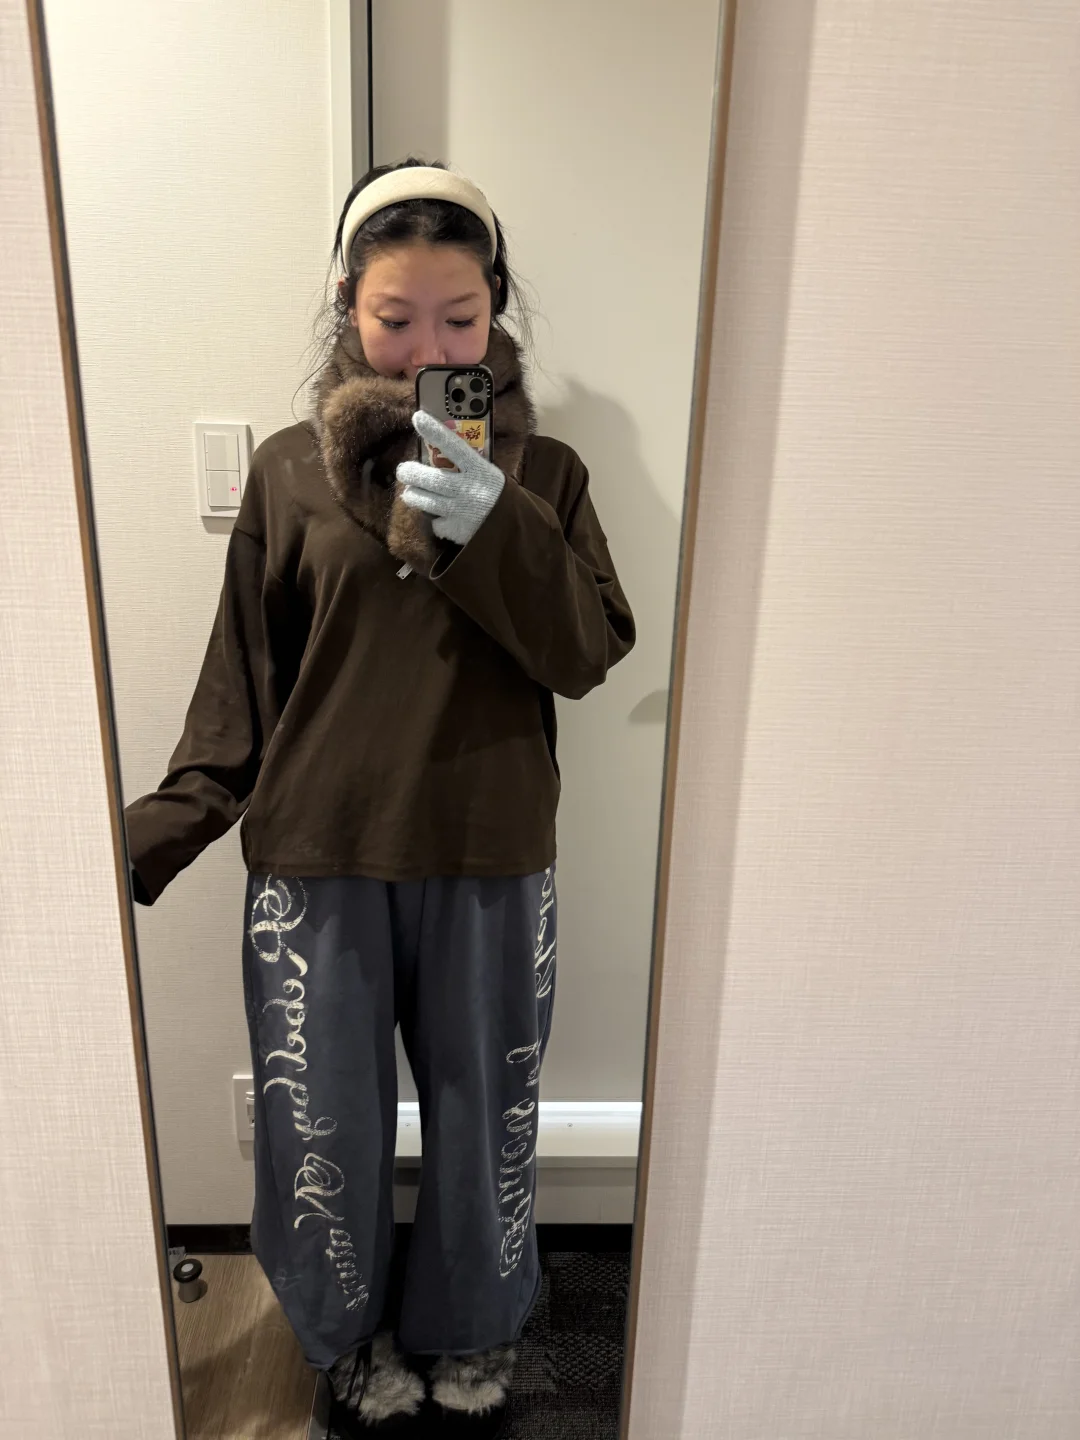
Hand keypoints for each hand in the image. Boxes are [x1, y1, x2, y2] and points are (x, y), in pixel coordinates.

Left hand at [396, 410, 505, 546]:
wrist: (515, 528)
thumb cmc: (498, 495)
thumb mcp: (489, 474)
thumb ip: (468, 465)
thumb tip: (438, 448)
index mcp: (480, 470)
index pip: (454, 446)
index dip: (434, 431)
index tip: (417, 417)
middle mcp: (469, 490)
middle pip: (431, 479)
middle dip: (411, 473)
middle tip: (404, 470)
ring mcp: (461, 511)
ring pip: (425, 502)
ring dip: (414, 496)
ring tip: (411, 492)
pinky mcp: (457, 530)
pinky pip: (437, 523)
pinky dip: (436, 519)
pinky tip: (440, 516)